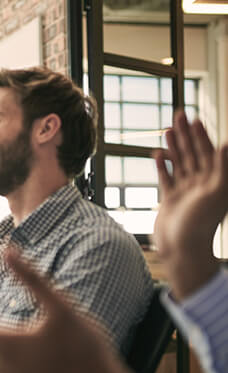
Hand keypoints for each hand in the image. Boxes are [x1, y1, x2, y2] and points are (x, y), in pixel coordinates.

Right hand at [152, 111, 227, 298]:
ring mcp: (185, 192)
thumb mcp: (215, 194)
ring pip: (179, 163)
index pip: (208, 152)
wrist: (181, 250)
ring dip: (174, 146)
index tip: (194, 119)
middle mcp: (201, 184)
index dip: (201, 135)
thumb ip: (222, 169)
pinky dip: (162, 166)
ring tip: (167, 130)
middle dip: (186, 134)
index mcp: (214, 182)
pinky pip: (166, 178)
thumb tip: (225, 144)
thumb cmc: (200, 225)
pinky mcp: (170, 200)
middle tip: (178, 114)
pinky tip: (158, 154)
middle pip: (193, 153)